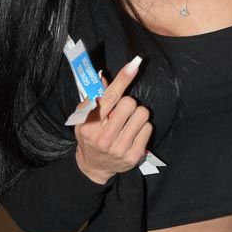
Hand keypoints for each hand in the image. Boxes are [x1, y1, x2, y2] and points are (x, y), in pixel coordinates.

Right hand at [74, 57, 152, 183]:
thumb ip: (93, 98)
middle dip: (127, 103)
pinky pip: (148, 128)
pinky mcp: (133, 156)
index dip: (123, 79)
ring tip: (128, 122)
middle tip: (121, 111)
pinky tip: (132, 133)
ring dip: (137, 115)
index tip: (134, 65)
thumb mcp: (83, 118)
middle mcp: (104, 138)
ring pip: (142, 115)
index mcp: (90, 125)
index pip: (110, 97)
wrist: (93, 166)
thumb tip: (104, 78)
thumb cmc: (89, 136)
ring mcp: (120, 148)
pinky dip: (142, 127)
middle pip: (130, 103)